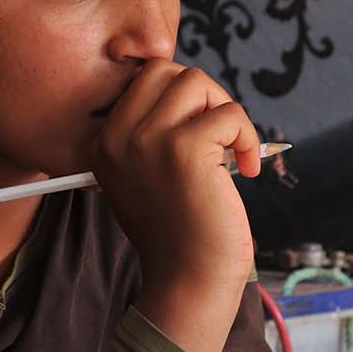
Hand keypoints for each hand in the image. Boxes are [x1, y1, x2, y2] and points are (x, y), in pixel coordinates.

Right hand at [92, 61, 259, 351]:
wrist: (188, 280)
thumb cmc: (181, 234)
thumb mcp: (149, 178)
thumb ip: (155, 135)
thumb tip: (196, 93)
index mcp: (104, 143)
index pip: (145, 81)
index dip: (184, 100)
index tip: (204, 138)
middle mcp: (118, 137)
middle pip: (168, 70)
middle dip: (205, 96)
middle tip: (220, 139)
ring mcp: (148, 140)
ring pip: (198, 82)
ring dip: (227, 112)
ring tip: (233, 152)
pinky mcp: (185, 149)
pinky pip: (229, 114)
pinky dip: (248, 137)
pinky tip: (247, 170)